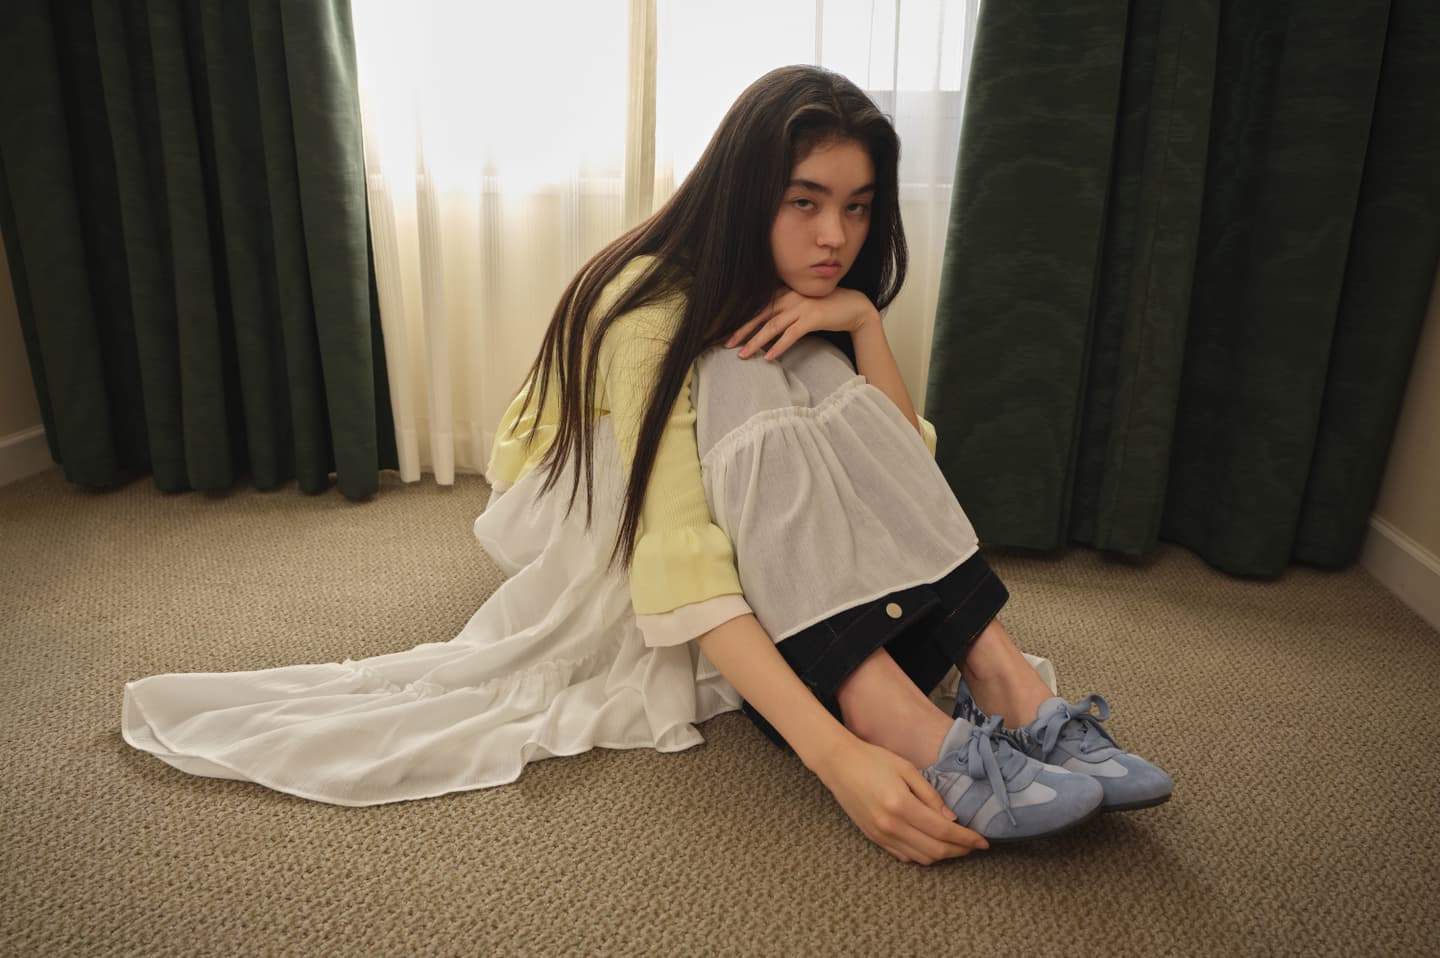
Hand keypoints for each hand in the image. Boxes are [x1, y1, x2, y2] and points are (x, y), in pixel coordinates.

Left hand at [725, 287, 878, 360]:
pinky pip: (791, 334)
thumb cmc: (827, 309)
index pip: (759, 308)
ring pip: (772, 326)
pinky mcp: (812, 318)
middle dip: (743, 331)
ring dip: (756, 341)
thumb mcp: (802, 307)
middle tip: (727, 345)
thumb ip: (785, 312)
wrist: (854, 307)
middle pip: (761, 315)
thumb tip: (767, 330)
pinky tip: (769, 357)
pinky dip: (779, 346)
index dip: (743, 320)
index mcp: (786, 293)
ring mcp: (801, 307)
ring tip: (743, 355)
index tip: (729, 333)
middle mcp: (790, 297)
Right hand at [809, 737, 989, 863]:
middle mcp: (891, 826)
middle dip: (959, 850)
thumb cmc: (874, 760)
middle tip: (974, 845)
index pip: (943, 831)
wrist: (839, 764)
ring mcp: (881, 835)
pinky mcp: (874, 838)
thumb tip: (952, 819)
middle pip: (935, 850)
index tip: (983, 841)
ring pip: (921, 858)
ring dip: (942, 855)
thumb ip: (931, 796)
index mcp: (902, 805)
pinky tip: (931, 844)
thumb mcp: (907, 770)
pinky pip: (904, 856)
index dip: (966, 839)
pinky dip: (922, 855)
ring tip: (956, 845)